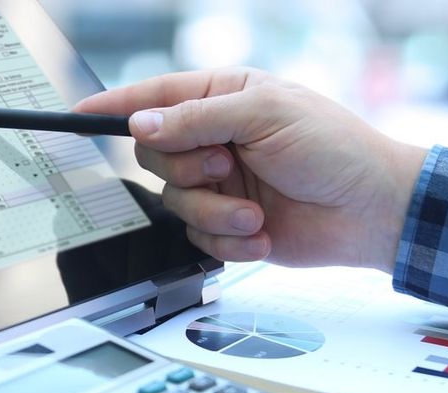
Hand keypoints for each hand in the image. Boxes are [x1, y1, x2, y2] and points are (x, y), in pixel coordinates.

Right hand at [76, 67, 427, 271]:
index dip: (114, 106)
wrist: (370, 211)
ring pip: (174, 201)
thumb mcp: (265, 115)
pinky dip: (230, 239)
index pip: (155, 98)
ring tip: (256, 211)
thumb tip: (141, 125)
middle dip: (188, 169)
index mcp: (222, 98)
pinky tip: (262, 231)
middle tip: (227, 167)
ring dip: (216, 211)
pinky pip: (197, 236)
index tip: (78, 115)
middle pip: (154, 154)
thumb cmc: (332, 147)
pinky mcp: (226, 223)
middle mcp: (214, 140)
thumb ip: (197, 119)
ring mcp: (219, 184)